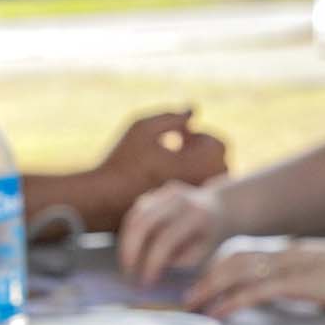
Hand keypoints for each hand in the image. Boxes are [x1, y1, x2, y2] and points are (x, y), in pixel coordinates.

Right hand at [97, 109, 226, 214]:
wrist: (104, 199)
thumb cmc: (122, 161)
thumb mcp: (143, 128)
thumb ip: (171, 116)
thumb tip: (192, 111)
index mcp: (197, 164)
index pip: (218, 145)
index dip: (200, 135)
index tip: (179, 136)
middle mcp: (201, 184)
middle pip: (219, 163)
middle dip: (203, 150)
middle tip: (178, 147)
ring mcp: (192, 202)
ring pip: (209, 180)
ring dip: (198, 166)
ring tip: (172, 162)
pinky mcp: (182, 213)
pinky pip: (197, 194)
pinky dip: (190, 181)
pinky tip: (166, 178)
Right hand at [119, 179, 231, 283]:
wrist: (220, 208)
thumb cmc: (210, 238)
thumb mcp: (203, 254)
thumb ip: (179, 261)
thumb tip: (149, 268)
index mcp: (196, 215)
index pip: (166, 240)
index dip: (152, 262)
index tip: (146, 283)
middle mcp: (179, 198)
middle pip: (144, 224)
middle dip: (131, 252)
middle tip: (129, 275)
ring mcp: (165, 192)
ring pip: (135, 216)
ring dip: (126, 243)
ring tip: (127, 265)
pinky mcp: (156, 193)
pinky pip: (136, 213)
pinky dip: (129, 233)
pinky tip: (130, 250)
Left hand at [183, 237, 324, 319]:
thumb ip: (316, 281)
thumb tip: (312, 291)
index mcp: (293, 252)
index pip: (249, 256)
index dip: (224, 269)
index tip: (209, 283)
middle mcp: (285, 255)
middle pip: (234, 260)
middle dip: (207, 278)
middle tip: (188, 296)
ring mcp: (288, 267)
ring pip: (236, 273)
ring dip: (210, 288)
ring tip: (193, 305)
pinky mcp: (294, 283)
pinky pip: (253, 292)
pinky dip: (231, 301)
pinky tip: (218, 312)